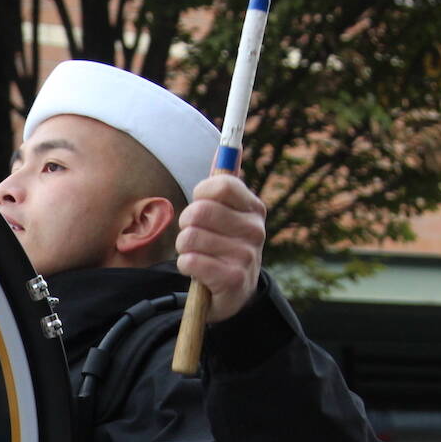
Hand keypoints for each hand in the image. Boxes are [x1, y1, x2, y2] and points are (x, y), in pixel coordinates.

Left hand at [176, 174, 265, 321]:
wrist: (234, 294)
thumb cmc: (222, 247)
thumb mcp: (227, 214)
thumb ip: (224, 184)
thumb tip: (227, 147)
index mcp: (254, 208)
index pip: (222, 185)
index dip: (202, 193)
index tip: (202, 204)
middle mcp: (255, 230)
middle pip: (200, 211)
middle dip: (186, 224)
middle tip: (196, 235)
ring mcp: (246, 255)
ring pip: (190, 237)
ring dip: (185, 247)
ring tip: (198, 254)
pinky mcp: (233, 279)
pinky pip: (191, 262)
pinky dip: (186, 265)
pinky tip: (198, 270)